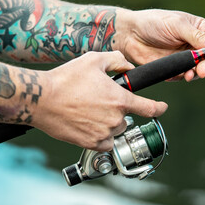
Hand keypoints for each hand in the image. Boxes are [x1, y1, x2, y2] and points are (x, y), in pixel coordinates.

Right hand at [31, 51, 167, 150]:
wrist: (42, 100)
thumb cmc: (66, 79)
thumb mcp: (94, 60)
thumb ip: (117, 60)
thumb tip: (128, 66)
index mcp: (120, 99)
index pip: (149, 108)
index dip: (159, 108)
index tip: (162, 107)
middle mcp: (115, 119)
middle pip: (126, 118)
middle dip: (117, 111)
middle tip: (97, 102)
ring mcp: (103, 134)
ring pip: (115, 131)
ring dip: (108, 124)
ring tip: (87, 112)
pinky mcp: (91, 144)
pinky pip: (104, 143)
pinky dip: (100, 136)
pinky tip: (86, 125)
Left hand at [113, 9, 204, 81]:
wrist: (130, 35)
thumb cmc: (153, 23)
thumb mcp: (176, 26)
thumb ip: (195, 36)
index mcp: (198, 29)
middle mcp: (193, 43)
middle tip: (201, 72)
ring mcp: (183, 56)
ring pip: (195, 69)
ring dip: (194, 74)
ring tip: (188, 76)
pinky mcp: (173, 67)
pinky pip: (181, 75)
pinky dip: (180, 76)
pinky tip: (175, 75)